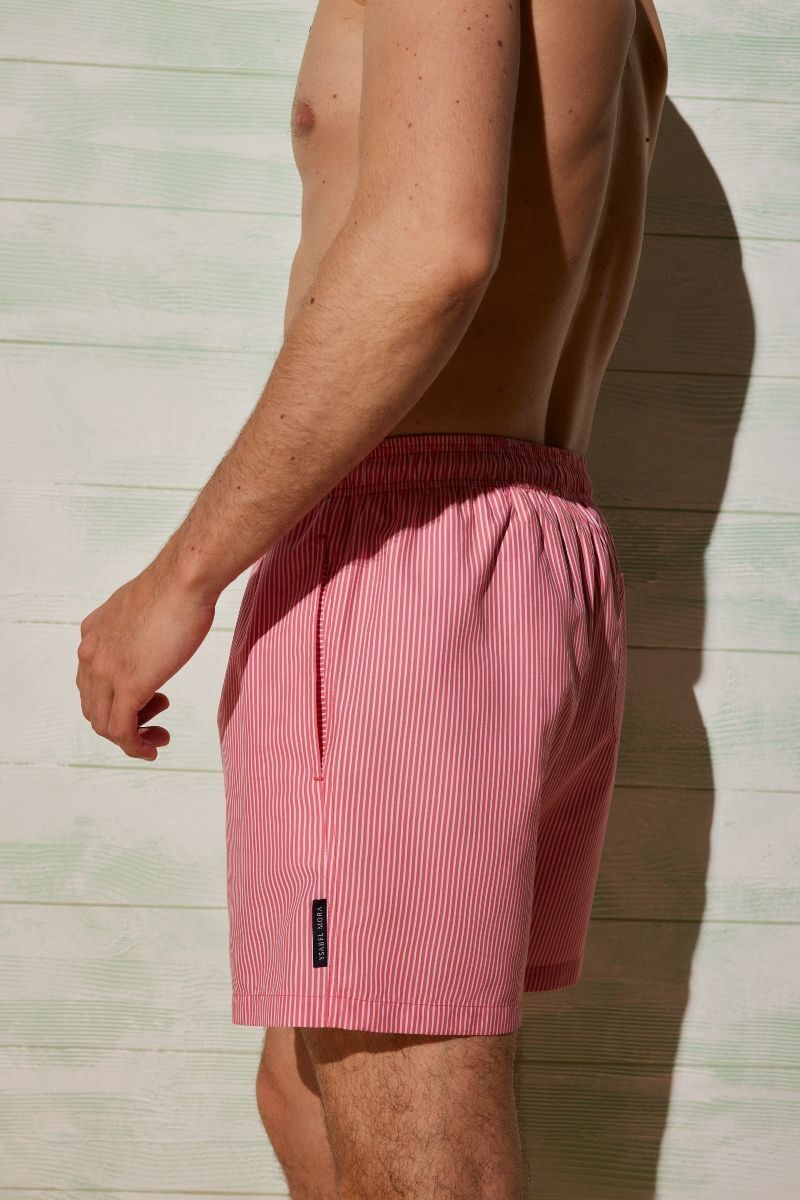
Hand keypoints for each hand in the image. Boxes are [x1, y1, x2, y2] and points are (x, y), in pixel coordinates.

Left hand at [76, 564, 216, 760]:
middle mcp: (91, 655)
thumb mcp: (143, 610)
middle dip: (124, 719)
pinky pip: (122, 731)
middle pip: (94, 707)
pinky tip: (151, 749)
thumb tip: (149, 639)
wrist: (185, 580)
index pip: (91, 683)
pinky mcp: (129, 686)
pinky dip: (135, 747)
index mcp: (92, 635)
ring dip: (131, 737)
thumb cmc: (177, 588)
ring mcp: (106, 672)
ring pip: (104, 723)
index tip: (149, 700)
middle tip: (158, 716)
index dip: (117, 699)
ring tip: (159, 734)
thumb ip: (136, 629)